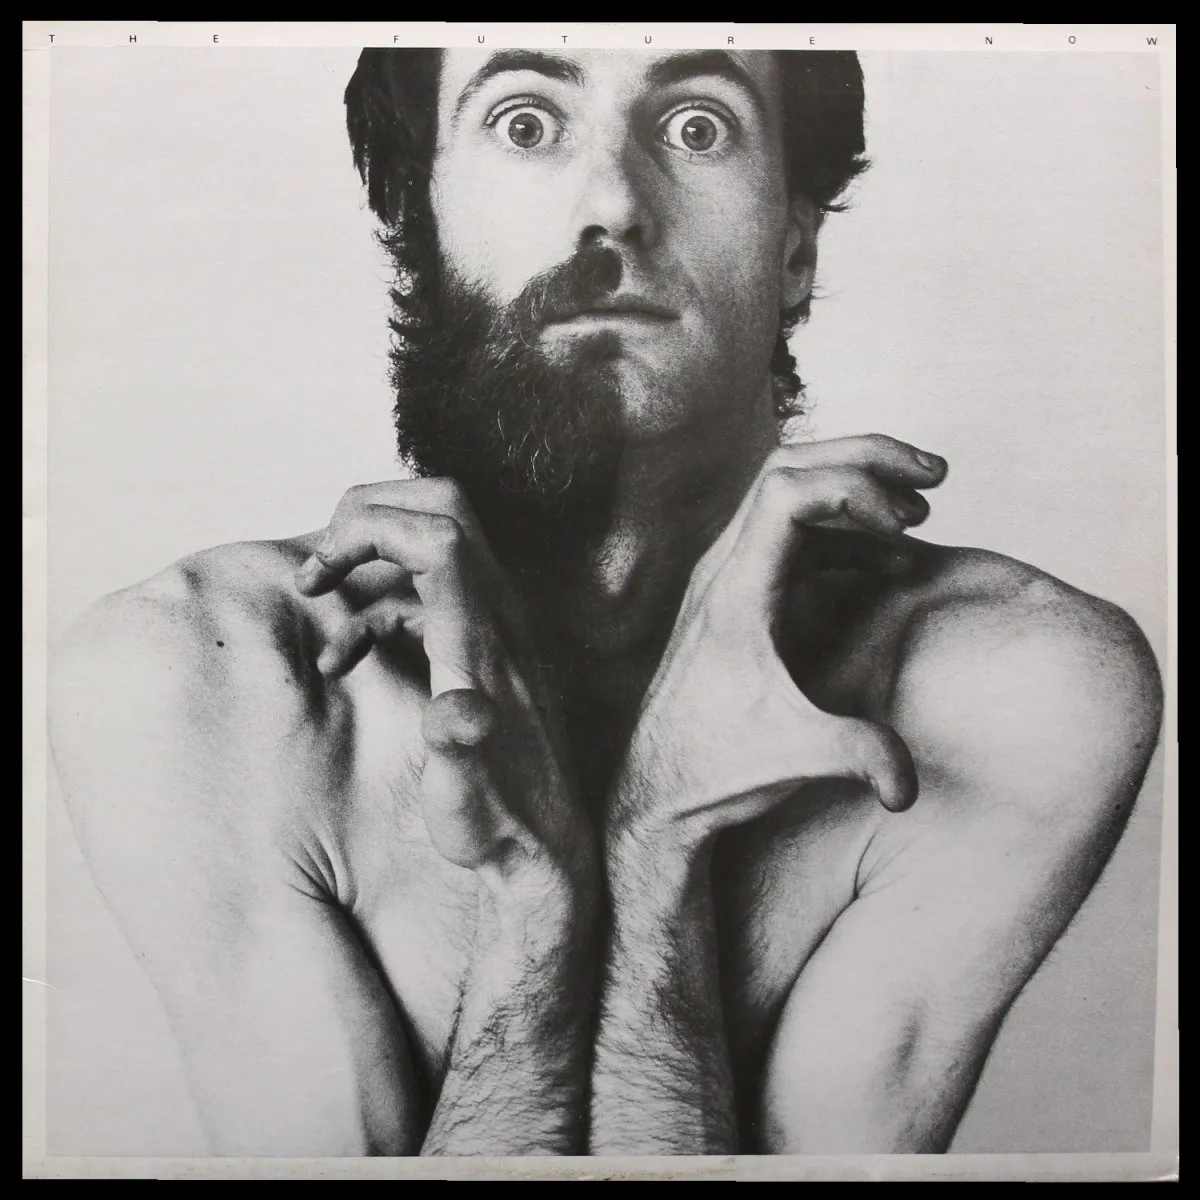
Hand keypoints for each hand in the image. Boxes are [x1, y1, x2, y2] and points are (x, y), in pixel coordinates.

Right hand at [294, 479, 589, 892]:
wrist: (538, 847)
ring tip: (316, 597)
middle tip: (321, 568)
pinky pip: (422, 598)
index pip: (439, 535)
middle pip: (443, 509)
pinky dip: (377, 608)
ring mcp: (488, 630)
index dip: (374, 528)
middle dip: (371, 518)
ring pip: (430, 543)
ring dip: (368, 558)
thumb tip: (457, 711)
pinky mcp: (475, 651)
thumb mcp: (467, 791)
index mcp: (487, 637)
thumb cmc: (498, 821)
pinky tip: (343, 656)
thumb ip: (459, 744)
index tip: (323, 570)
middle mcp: (497, 618)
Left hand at [608, 435, 947, 851]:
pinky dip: (847, 531)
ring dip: (857, 489)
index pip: (787, 491)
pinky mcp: (744, 594)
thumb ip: (856, 760)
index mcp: (735, 590)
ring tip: (921, 510)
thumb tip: (910, 789)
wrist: (662, 784)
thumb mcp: (794, 758)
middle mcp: (726, 569)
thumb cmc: (715, 764)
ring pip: (790, 494)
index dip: (853, 487)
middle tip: (935, 475)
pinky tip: (892, 559)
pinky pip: (796, 536)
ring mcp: (732, 577)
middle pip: (789, 468)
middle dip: (865, 459)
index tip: (906, 524)